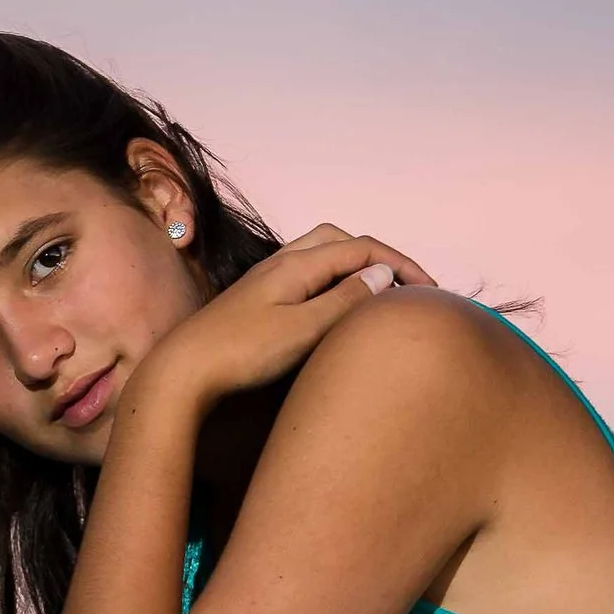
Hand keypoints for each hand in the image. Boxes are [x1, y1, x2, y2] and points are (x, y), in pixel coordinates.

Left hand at [139, 225, 436, 415]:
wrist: (182, 373)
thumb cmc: (241, 354)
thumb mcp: (302, 329)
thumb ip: (344, 300)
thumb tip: (381, 273)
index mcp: (296, 265)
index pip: (361, 247)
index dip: (401, 263)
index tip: (431, 290)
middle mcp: (281, 264)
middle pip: (339, 240)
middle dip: (377, 255)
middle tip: (404, 286)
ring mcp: (266, 282)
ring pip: (319, 255)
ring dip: (353, 265)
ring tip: (375, 294)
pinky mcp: (256, 302)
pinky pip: (305, 275)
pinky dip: (332, 281)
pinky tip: (334, 308)